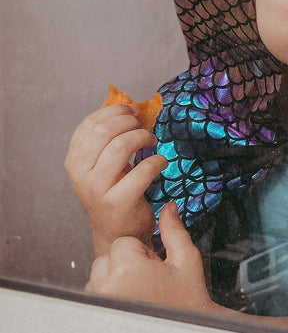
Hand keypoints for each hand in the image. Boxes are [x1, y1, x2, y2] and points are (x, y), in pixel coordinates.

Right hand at [65, 103, 166, 256]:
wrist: (116, 233)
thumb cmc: (114, 192)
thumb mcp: (104, 165)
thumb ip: (109, 139)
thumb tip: (129, 107)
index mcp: (74, 161)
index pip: (89, 125)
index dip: (114, 112)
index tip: (132, 111)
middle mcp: (80, 174)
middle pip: (103, 132)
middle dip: (129, 122)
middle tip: (144, 126)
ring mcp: (97, 189)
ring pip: (120, 147)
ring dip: (142, 137)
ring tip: (152, 141)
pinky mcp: (118, 202)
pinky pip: (142, 171)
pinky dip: (156, 161)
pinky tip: (161, 162)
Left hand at [86, 201, 212, 312]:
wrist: (185, 325)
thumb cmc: (186, 299)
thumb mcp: (186, 260)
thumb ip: (174, 231)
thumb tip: (168, 209)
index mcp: (128, 268)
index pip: (123, 242)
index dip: (142, 253)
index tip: (153, 266)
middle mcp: (107, 285)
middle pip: (108, 257)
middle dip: (126, 263)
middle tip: (147, 278)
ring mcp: (99, 300)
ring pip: (100, 274)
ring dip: (116, 277)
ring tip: (138, 290)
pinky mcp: (96, 310)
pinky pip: (95, 292)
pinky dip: (108, 292)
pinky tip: (129, 299)